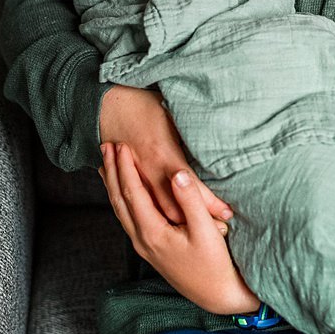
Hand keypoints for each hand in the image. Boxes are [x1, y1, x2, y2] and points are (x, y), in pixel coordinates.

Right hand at [97, 88, 232, 224]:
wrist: (107, 102)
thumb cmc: (144, 104)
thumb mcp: (172, 113)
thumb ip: (193, 133)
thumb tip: (219, 144)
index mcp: (161, 153)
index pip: (190, 185)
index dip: (209, 202)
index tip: (227, 214)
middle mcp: (147, 168)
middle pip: (172, 205)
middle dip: (195, 220)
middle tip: (220, 230)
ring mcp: (135, 174)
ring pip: (156, 208)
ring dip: (177, 221)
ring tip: (202, 231)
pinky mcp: (129, 177)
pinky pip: (141, 201)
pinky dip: (158, 213)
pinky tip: (174, 222)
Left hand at [101, 149, 257, 314]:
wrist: (217, 296)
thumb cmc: (216, 265)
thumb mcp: (207, 232)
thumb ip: (191, 201)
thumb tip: (178, 173)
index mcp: (152, 232)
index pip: (132, 192)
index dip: (125, 167)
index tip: (121, 146)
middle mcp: (142, 239)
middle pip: (118, 200)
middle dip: (111, 172)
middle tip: (106, 147)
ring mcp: (143, 246)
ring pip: (119, 210)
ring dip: (112, 186)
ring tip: (106, 166)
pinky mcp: (149, 250)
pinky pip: (127, 219)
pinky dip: (121, 200)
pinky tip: (123, 194)